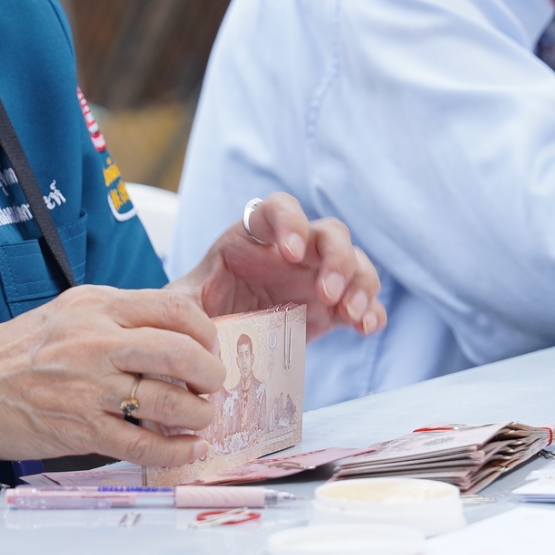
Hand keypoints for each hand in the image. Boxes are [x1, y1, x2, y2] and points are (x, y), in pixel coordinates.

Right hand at [0, 286, 227, 469]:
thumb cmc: (14, 353)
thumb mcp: (67, 313)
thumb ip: (117, 317)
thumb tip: (174, 333)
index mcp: (96, 306)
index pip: (175, 310)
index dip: (205, 332)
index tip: (210, 348)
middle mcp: (95, 341)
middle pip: (180, 352)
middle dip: (211, 374)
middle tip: (215, 386)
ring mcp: (88, 387)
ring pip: (168, 401)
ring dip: (198, 414)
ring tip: (202, 419)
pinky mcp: (80, 429)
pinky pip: (142, 444)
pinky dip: (175, 451)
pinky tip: (186, 450)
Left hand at [167, 193, 386, 341]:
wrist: (217, 345)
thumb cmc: (199, 312)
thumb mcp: (183, 305)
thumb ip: (182, 304)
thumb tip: (187, 321)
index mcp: (254, 236)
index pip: (278, 209)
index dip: (290, 223)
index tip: (292, 252)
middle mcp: (294, 250)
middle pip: (330, 232)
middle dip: (335, 258)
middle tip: (327, 291)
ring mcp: (318, 277)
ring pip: (355, 261)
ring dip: (360, 283)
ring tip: (349, 313)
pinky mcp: (334, 308)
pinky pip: (365, 301)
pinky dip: (372, 310)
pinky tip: (367, 326)